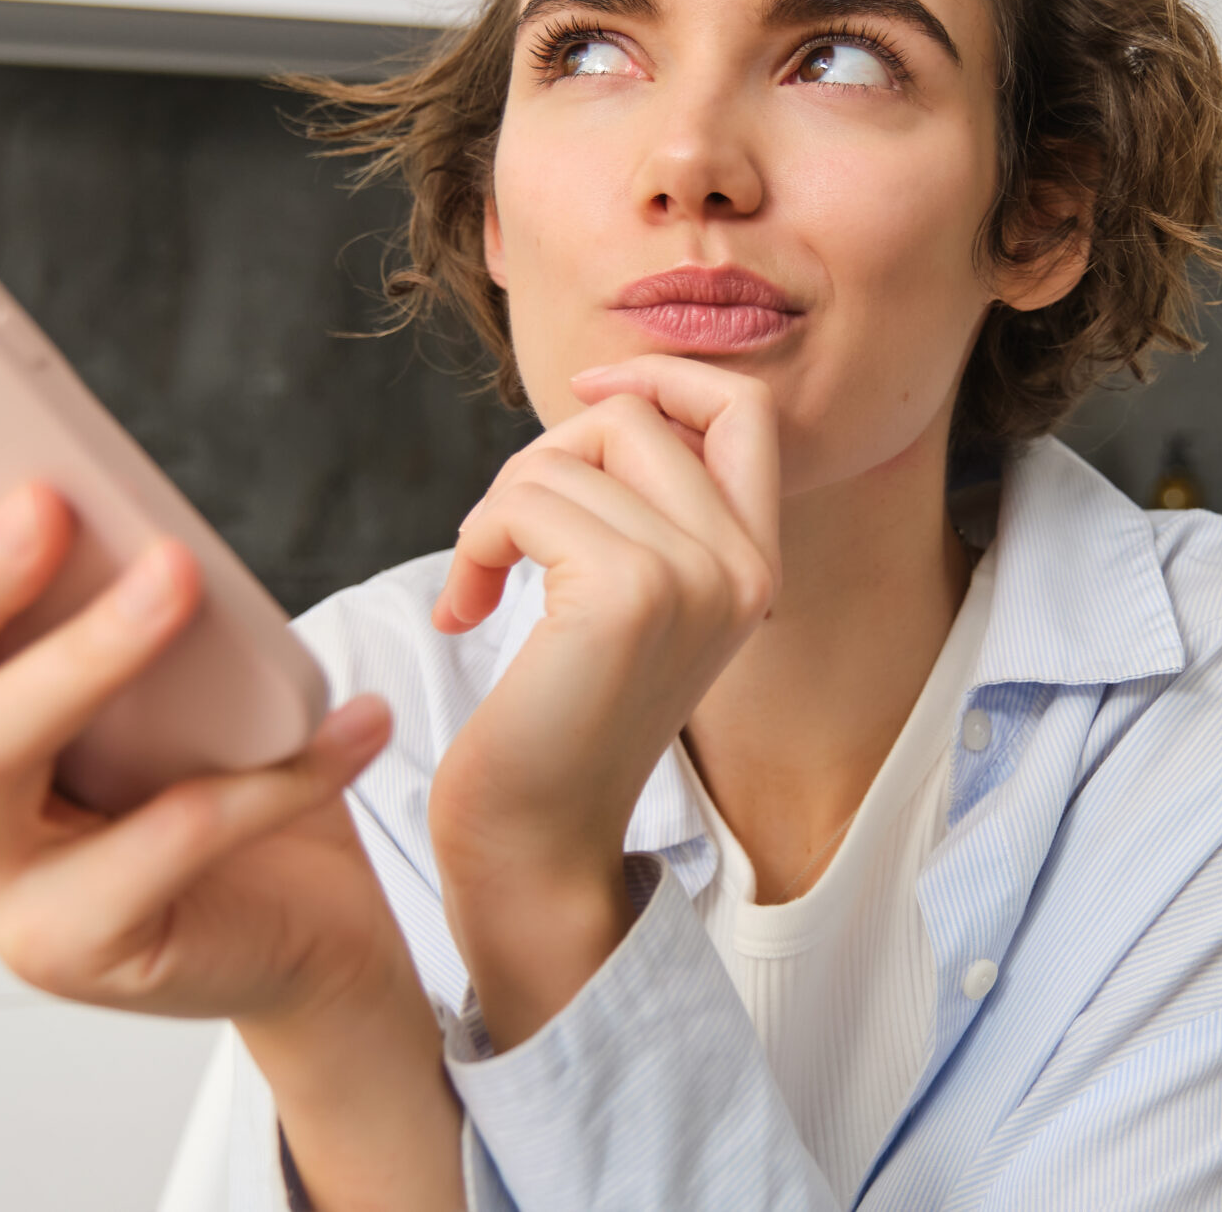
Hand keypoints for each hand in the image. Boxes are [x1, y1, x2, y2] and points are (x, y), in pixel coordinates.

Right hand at [0, 479, 464, 1209]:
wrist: (308, 924)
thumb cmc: (221, 765)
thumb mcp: (162, 661)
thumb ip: (111, 588)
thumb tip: (108, 489)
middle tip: (45, 504)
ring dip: (85, 653)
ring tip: (180, 575)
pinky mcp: (77, 950)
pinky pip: (159, 845)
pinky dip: (265, 778)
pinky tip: (352, 724)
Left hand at [426, 356, 780, 1045]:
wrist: (536, 847)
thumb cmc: (559, 723)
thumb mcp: (633, 602)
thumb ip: (646, 509)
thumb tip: (610, 395)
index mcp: (754, 565)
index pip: (745, 409)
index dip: (663, 374)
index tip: (590, 388)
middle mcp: (742, 566)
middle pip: (631, 416)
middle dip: (542, 459)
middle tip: (504, 544)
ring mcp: (694, 576)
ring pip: (565, 453)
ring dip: (497, 510)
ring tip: (482, 585)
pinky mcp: (628, 592)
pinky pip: (523, 501)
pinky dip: (474, 544)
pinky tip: (467, 611)